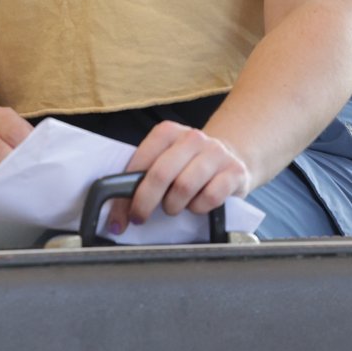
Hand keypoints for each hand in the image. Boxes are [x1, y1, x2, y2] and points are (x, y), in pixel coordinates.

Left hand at [110, 121, 252, 232]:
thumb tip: (117, 212)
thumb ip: (143, 176)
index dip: (124, 192)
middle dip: (145, 202)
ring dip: (173, 206)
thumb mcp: (166, 160)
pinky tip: (197, 205)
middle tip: (139, 218)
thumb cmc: (189, 165)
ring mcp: (216, 153)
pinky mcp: (235, 172)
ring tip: (173, 207)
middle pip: (160, 174)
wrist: (232, 157)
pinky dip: (198, 208)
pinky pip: (209, 197)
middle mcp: (193, 138)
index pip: (140, 161)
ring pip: (184, 187)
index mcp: (169, 132)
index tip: (118, 216)